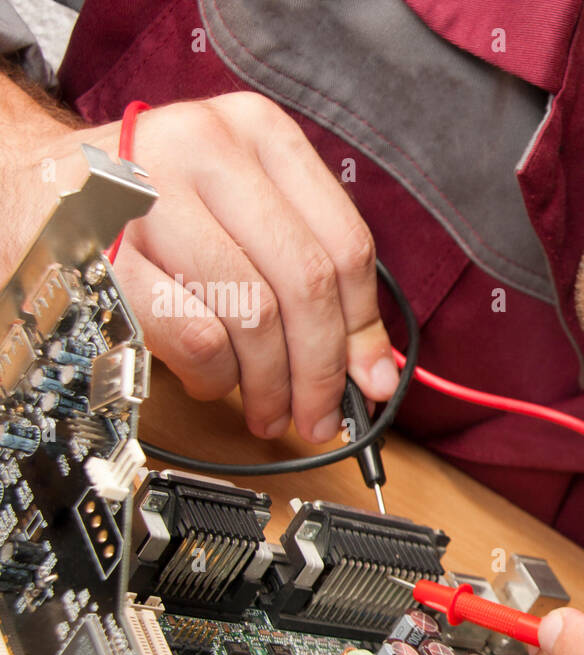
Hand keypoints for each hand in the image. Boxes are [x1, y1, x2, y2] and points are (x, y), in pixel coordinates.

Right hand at [2, 89, 394, 441]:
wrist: (30, 184)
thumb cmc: (152, 207)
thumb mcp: (239, 213)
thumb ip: (309, 275)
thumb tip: (372, 371)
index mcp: (259, 131)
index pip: (347, 244)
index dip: (364, 327)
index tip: (370, 379)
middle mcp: (208, 147)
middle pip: (307, 283)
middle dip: (322, 370)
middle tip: (321, 416)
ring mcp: (149, 192)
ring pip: (254, 313)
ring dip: (269, 384)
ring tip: (267, 409)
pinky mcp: (103, 247)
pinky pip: (194, 334)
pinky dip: (215, 376)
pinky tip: (212, 380)